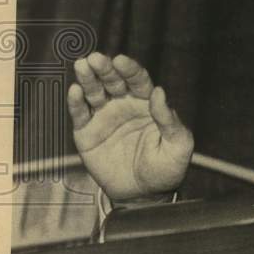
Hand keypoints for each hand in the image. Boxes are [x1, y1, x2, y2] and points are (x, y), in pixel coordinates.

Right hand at [67, 52, 193, 201]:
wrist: (144, 195)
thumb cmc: (166, 168)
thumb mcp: (178, 145)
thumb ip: (170, 120)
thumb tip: (161, 92)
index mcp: (147, 103)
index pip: (138, 80)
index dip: (130, 69)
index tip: (121, 60)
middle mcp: (124, 105)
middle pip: (113, 81)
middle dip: (105, 69)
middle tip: (96, 58)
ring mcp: (104, 117)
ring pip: (94, 92)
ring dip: (88, 78)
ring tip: (82, 65)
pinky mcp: (87, 133)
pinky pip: (80, 114)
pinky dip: (76, 102)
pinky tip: (75, 90)